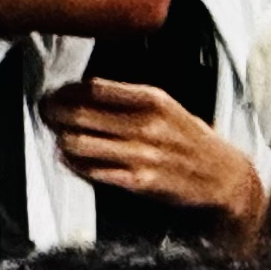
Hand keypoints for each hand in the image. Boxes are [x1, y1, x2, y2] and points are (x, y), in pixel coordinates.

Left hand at [41, 79, 265, 224]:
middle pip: (78, 114)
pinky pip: (92, 171)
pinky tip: (74, 160)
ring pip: (78, 143)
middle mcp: (147, 124)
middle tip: (47, 116)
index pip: (91, 88)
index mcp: (152, 99)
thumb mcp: (166, 107)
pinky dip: (76, 164)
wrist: (224, 177)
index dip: (64, 92)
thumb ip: (127, 97)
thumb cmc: (187, 138)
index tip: (54, 95)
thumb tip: (77, 89)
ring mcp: (143, 154)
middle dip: (54, 115)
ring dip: (62, 141)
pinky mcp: (140, 181)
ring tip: (61, 139)